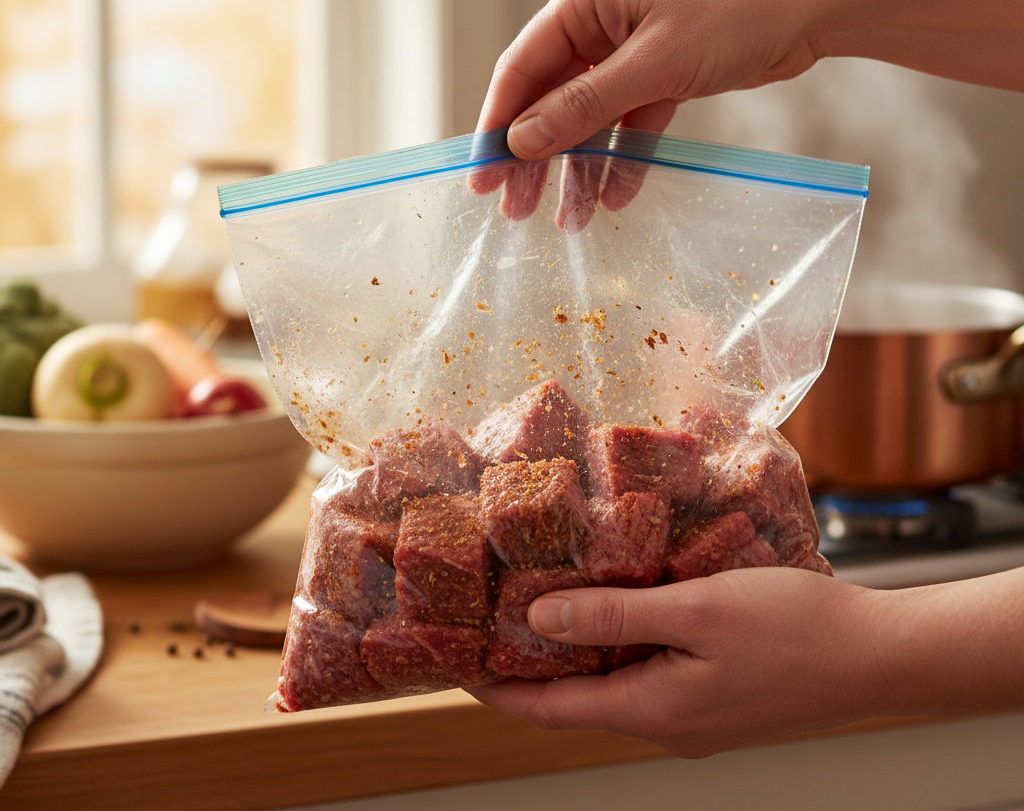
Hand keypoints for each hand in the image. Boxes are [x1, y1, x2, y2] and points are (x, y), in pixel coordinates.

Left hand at [464, 566, 1023, 758]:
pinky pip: (646, 675)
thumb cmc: (795, 630)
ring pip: (612, 685)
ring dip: (573, 656)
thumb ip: (617, 613)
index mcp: (653, 709)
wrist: (877, 656)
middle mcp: (666, 722)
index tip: (455, 669)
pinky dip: (617, 647)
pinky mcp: (715, 696)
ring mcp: (693, 714)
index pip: (550, 709)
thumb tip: (542, 619)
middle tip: (489, 629)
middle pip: (577, 700)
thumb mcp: (697, 610)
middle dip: (529, 671)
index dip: (497, 691)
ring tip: (539, 612)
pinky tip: (616, 611)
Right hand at [468, 0, 821, 223]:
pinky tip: (615, 197)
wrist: (812, 3)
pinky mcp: (662, 76)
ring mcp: (630, 51)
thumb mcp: (652, 64)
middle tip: (516, 212)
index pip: (521, 70)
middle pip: (549, 99)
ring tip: (568, 220)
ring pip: (589, 119)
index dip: (497, 126)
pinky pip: (630, 125)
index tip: (482, 177)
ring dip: (579, 168)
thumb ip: (584, 105)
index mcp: (583, 2)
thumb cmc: (733, 11)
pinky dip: (623, 159)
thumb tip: (521, 142)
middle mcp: (599, 25)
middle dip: (535, 157)